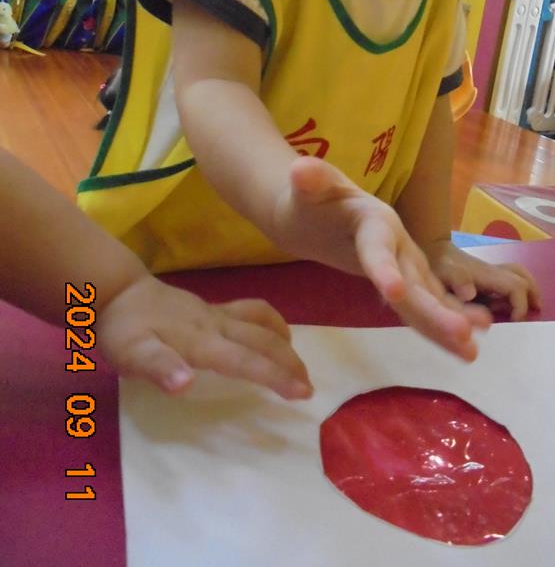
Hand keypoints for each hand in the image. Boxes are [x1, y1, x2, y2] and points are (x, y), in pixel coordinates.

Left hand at [97, 276, 311, 398]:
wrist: (117, 291)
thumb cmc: (123, 330)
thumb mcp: (130, 354)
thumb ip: (159, 367)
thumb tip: (185, 384)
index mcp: (201, 341)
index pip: (247, 360)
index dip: (276, 376)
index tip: (303, 392)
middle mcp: (216, 325)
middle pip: (264, 340)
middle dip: (290, 363)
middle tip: (309, 387)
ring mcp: (216, 313)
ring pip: (262, 322)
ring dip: (285, 342)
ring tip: (298, 363)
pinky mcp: (212, 309)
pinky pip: (252, 311)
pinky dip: (272, 322)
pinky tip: (275, 333)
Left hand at [272, 157, 491, 359]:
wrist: (321, 210)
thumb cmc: (312, 199)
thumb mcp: (308, 187)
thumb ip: (309, 180)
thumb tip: (301, 169)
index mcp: (375, 220)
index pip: (378, 248)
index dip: (386, 269)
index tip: (394, 293)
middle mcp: (400, 242)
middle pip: (415, 280)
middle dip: (436, 309)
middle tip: (462, 333)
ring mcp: (406, 263)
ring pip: (427, 297)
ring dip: (449, 322)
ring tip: (473, 350)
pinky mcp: (406, 281)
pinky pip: (423, 307)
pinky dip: (442, 328)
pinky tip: (465, 350)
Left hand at [422, 240, 541, 320]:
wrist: (435, 250)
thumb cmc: (439, 264)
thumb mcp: (444, 273)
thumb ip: (458, 280)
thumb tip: (472, 294)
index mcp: (487, 275)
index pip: (516, 287)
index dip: (520, 305)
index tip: (514, 321)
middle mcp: (494, 272)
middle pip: (523, 279)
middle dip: (531, 296)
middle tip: (534, 313)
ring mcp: (492, 272)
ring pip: (519, 275)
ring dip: (529, 290)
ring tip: (533, 307)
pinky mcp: (488, 275)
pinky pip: (511, 277)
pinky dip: (520, 288)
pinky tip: (513, 303)